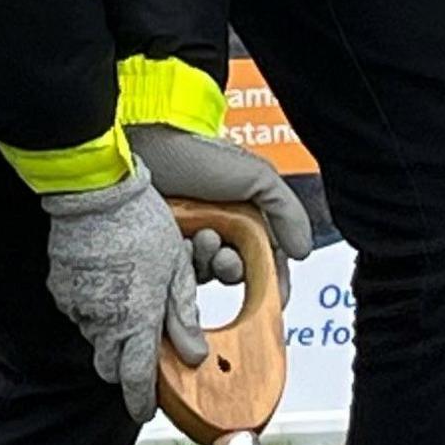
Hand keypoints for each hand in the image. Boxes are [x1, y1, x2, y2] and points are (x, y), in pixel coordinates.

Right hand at [37, 165, 207, 420]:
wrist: (95, 194)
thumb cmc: (141, 224)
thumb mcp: (177, 268)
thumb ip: (182, 316)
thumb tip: (194, 354)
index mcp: (136, 320)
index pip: (136, 379)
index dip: (141, 401)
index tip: (146, 409)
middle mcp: (103, 321)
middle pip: (111, 365)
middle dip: (126, 365)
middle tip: (144, 345)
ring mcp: (77, 307)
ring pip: (96, 338)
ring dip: (112, 333)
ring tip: (129, 300)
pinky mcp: (61, 290)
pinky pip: (80, 313)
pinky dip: (95, 309)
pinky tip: (109, 284)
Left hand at [131, 123, 312, 285]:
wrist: (142, 147)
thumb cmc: (197, 153)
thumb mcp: (257, 177)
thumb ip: (287, 213)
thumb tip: (302, 252)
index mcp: (243, 212)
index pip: (266, 256)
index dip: (272, 280)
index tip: (275, 297)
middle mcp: (216, 226)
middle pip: (236, 271)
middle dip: (234, 268)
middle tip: (225, 256)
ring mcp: (186, 238)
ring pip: (206, 275)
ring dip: (209, 263)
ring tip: (201, 238)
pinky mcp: (159, 248)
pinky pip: (175, 275)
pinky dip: (183, 267)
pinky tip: (180, 246)